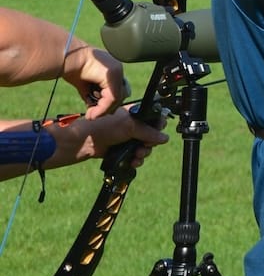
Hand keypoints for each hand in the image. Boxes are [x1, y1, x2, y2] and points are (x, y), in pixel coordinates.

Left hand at [45, 105, 168, 169]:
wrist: (86, 141)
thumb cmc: (104, 127)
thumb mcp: (130, 127)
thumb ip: (149, 132)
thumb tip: (164, 138)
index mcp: (136, 114)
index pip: (155, 118)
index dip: (158, 126)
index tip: (156, 134)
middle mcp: (133, 125)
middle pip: (152, 135)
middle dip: (150, 144)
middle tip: (144, 147)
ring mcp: (128, 137)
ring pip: (145, 147)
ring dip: (143, 153)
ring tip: (137, 156)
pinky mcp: (124, 149)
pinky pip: (136, 155)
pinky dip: (136, 160)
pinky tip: (133, 161)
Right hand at [60, 42, 127, 117]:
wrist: (65, 58)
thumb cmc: (70, 68)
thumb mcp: (85, 84)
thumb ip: (94, 93)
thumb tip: (96, 110)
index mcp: (112, 68)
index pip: (119, 89)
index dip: (110, 102)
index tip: (97, 111)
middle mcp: (117, 68)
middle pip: (122, 94)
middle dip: (108, 107)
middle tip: (93, 115)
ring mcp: (116, 71)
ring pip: (117, 98)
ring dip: (103, 110)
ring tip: (91, 115)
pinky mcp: (112, 75)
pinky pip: (112, 98)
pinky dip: (102, 109)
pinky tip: (92, 114)